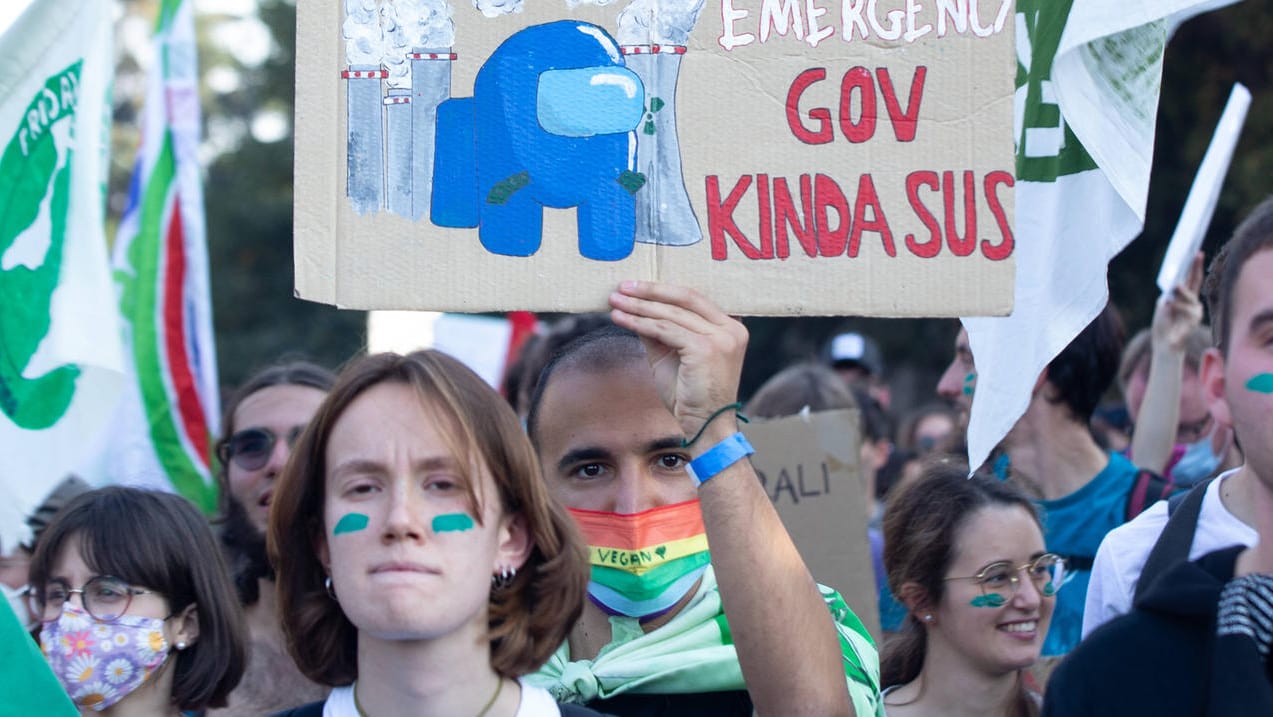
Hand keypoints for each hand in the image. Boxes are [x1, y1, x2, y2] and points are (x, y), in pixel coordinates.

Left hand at [608, 281, 747, 437]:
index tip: (636, 286)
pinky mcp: (706, 349)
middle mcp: (731, 329)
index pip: (693, 298)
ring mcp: (722, 338)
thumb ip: (658, 331)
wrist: (705, 427)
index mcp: (730, 326)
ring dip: (639, 306)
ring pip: (672, 313)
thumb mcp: (670, 355)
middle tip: (621, 287)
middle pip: (684, 298)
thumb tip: (635, 307)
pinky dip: (640, 323)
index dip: (662, 289)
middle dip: (649, 291)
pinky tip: (621, 319)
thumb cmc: (689, 395)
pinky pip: (665, 329)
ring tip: (615, 302)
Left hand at [1151, 251, 1203, 353]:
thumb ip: (1170, 293)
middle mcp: (1193, 301)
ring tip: (1174, 288)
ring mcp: (1195, 310)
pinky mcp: (1195, 319)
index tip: (1195, 253)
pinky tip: (1170, 305)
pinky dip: (1178, 307)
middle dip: (1196, 267)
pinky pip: (1187, 309)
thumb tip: (1175, 283)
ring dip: (1181, 292)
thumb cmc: (1164, 324)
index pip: (1191, 278)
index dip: (1193, 266)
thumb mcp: (1163, 304)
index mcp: (1184, 296)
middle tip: (1196, 254)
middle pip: (1196, 281)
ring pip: (1190, 295)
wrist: (1165, 343)